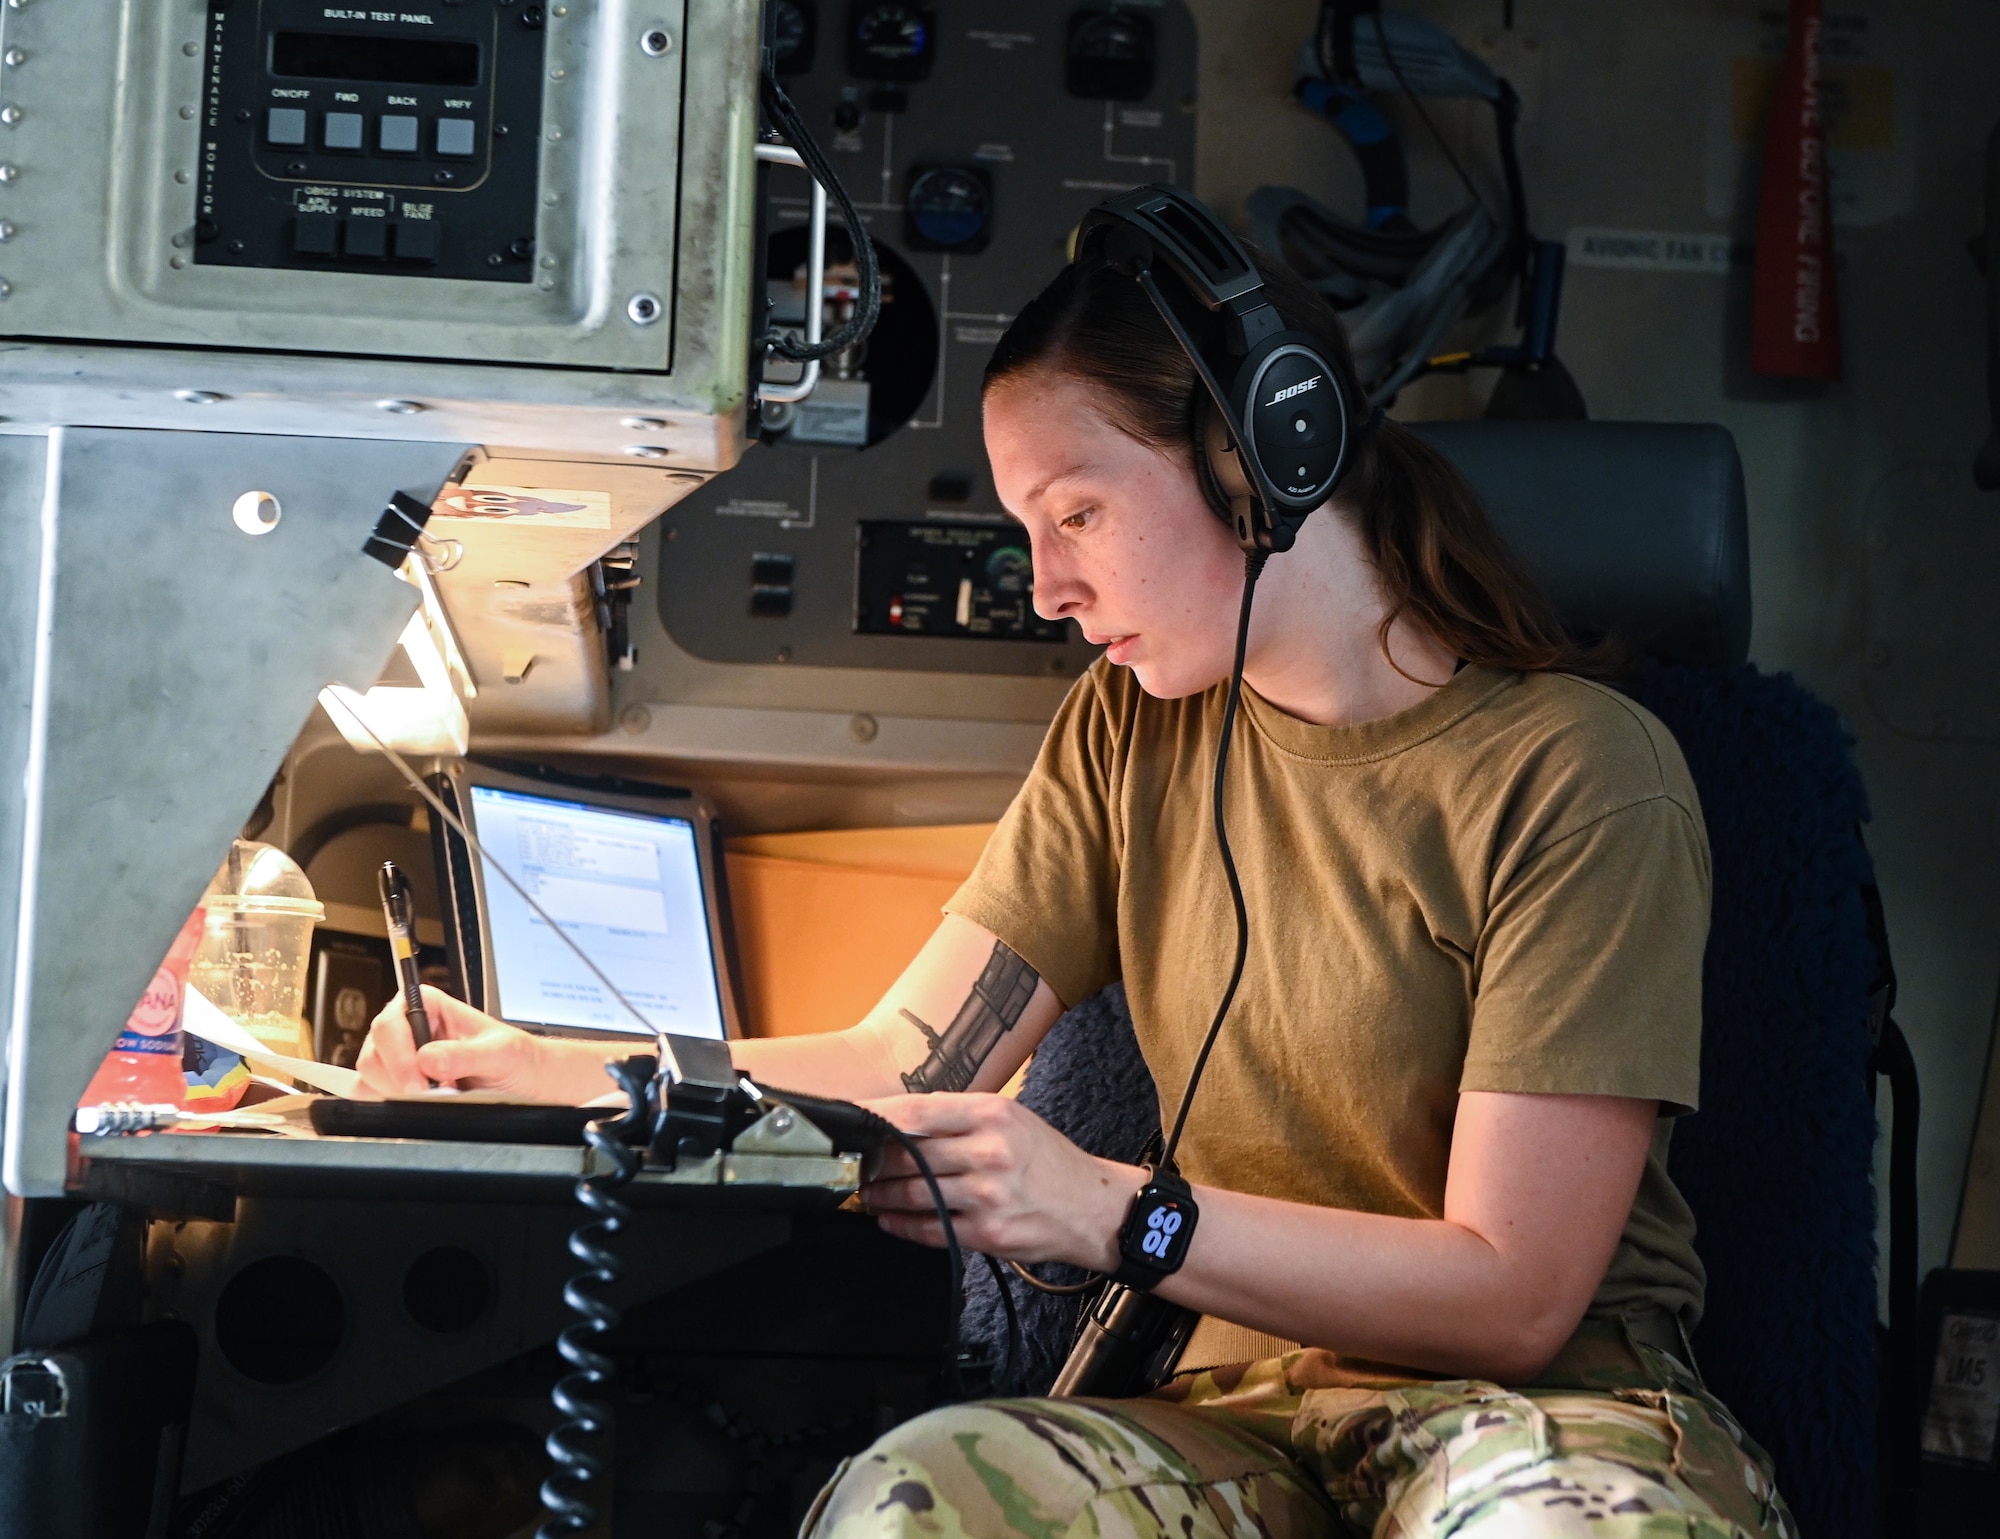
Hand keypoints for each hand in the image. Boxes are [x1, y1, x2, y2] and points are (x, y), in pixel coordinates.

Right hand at [355, 986, 570, 1099]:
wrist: (527, 1082)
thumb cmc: (516, 1058)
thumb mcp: (501, 1052)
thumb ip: (465, 1054)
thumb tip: (427, 1060)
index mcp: (425, 1005)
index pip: (390, 1024)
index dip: (399, 1056)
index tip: (419, 1083)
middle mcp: (406, 1029)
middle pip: (373, 1054)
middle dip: (398, 1081)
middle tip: (430, 1096)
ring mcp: (397, 1059)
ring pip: (369, 1078)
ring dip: (395, 1095)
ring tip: (435, 1097)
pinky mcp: (395, 1085)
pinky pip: (371, 1096)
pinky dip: (387, 1106)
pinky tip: (413, 1107)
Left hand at [857, 1092, 1141, 1269]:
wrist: (1091, 1206)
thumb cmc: (1047, 1159)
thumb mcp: (1011, 1118)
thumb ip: (958, 1117)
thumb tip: (900, 1120)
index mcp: (992, 1114)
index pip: (916, 1111)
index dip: (875, 1117)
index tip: (850, 1120)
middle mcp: (989, 1152)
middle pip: (908, 1155)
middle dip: (872, 1162)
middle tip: (855, 1164)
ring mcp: (987, 1195)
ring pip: (914, 1193)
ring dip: (882, 1195)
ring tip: (868, 1193)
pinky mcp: (987, 1233)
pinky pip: (930, 1229)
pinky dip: (902, 1226)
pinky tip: (890, 1220)